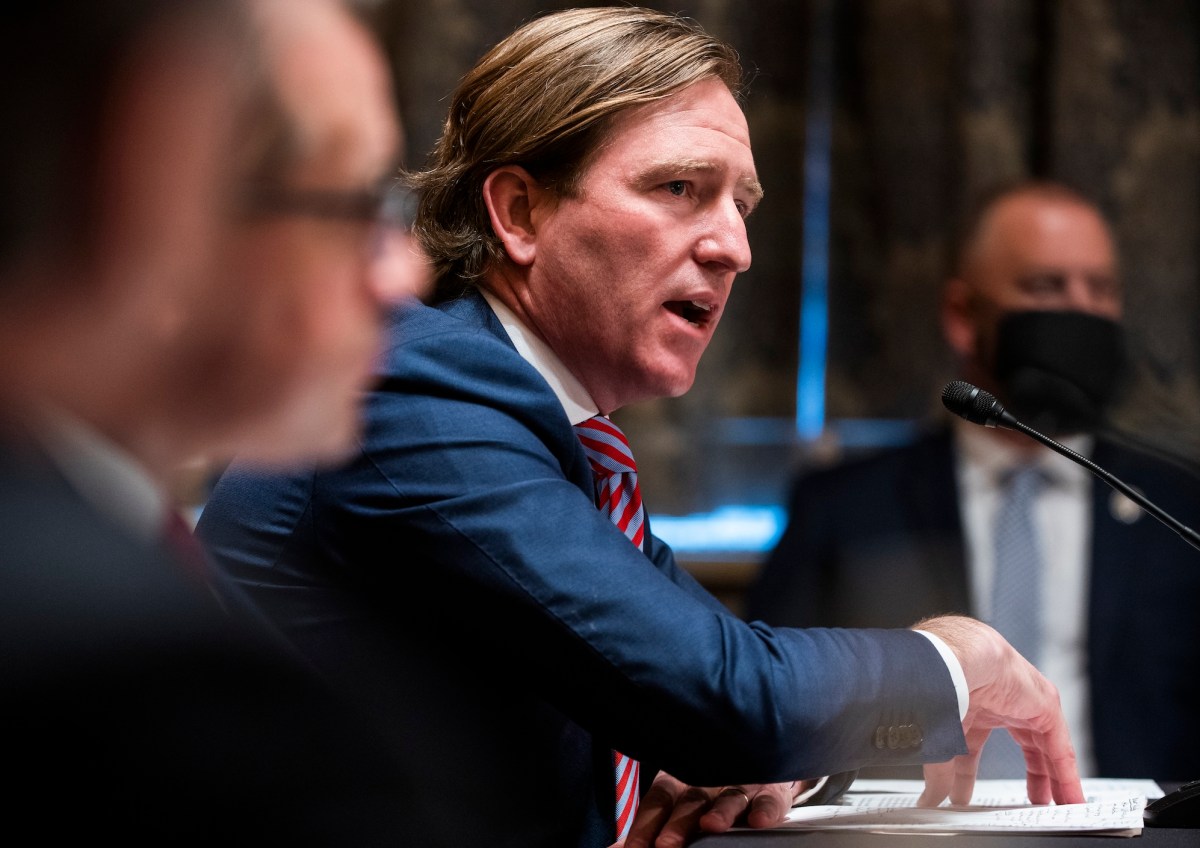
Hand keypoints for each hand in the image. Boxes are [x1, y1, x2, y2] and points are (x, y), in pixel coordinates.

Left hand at [615, 771, 810, 847]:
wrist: (761, 763)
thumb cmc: (711, 792)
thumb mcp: (679, 806)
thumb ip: (651, 827)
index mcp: (681, 783)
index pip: (658, 801)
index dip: (645, 824)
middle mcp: (709, 782)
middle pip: (690, 801)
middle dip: (677, 824)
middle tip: (665, 845)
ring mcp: (741, 785)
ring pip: (729, 797)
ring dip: (720, 813)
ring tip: (710, 826)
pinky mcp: (772, 791)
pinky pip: (769, 800)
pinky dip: (764, 809)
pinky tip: (759, 821)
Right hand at [913, 615, 1084, 807]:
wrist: (955, 660)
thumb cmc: (939, 683)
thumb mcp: (941, 738)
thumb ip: (940, 770)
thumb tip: (932, 797)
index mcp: (969, 707)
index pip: (974, 747)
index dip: (971, 775)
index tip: (966, 796)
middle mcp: (1001, 705)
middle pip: (1024, 748)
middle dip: (1031, 777)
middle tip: (1034, 802)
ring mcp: (1025, 704)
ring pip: (1046, 748)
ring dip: (1053, 779)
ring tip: (1060, 805)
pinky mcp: (1045, 706)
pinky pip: (1060, 746)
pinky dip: (1066, 773)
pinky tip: (1070, 795)